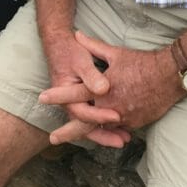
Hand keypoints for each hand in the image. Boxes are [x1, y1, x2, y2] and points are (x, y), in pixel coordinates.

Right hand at [38, 30, 129, 148]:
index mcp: (65, 96)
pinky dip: (106, 124)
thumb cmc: (71, 52)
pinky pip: (94, 118)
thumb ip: (91, 76)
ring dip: (107, 132)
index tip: (117, 116)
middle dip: (104, 135)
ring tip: (125, 138)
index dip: (100, 116)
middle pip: (86, 126)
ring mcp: (77, 104)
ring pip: (90, 125)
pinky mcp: (84, 102)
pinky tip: (121, 127)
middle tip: (122, 141)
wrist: (61, 45)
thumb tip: (104, 89)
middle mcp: (70, 104)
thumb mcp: (81, 61)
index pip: (83, 113)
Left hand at [40, 31, 180, 145]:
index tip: (42, 98)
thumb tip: (77, 35)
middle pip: (84, 123)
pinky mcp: (135, 123)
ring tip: (76, 141)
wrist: (170, 76)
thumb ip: (94, 46)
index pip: (75, 94)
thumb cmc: (142, 62)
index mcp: (103, 89)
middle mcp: (110, 107)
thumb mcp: (116, 53)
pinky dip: (109, 132)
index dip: (57, 96)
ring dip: (88, 136)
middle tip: (53, 138)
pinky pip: (118, 129)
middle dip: (67, 131)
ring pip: (101, 130)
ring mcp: (123, 117)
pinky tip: (102, 136)